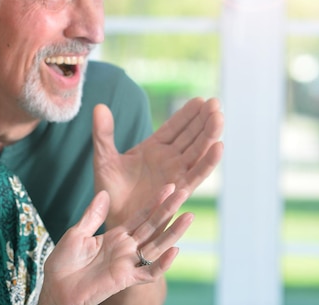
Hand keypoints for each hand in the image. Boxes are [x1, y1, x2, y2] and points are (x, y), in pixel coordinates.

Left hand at [39, 186, 191, 304]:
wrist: (56, 287)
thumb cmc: (63, 263)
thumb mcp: (77, 233)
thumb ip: (93, 215)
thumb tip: (105, 193)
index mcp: (115, 236)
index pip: (140, 216)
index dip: (154, 202)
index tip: (168, 187)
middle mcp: (125, 248)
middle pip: (152, 226)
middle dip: (168, 210)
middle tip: (184, 192)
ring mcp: (127, 263)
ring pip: (156, 246)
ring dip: (173, 232)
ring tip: (189, 216)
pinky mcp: (125, 278)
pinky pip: (148, 272)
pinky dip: (162, 264)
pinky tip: (174, 251)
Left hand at [93, 97, 223, 231]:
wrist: (111, 219)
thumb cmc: (108, 191)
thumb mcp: (104, 158)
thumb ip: (103, 133)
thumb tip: (99, 106)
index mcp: (153, 149)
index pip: (174, 127)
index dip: (187, 114)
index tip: (201, 100)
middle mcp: (168, 160)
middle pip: (191, 136)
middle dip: (203, 120)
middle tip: (215, 103)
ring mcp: (174, 174)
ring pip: (197, 152)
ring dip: (209, 135)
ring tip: (219, 118)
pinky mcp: (178, 191)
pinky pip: (196, 174)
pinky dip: (208, 161)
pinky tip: (218, 147)